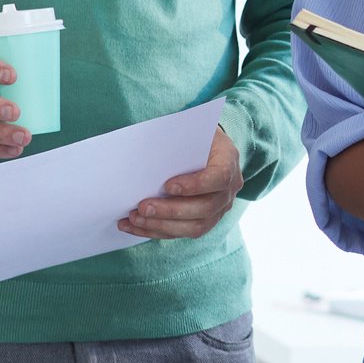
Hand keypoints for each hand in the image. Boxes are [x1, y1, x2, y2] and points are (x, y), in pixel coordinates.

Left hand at [121, 123, 244, 239]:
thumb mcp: (191, 130)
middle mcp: (229, 190)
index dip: (195, 185)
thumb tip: (146, 151)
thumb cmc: (195, 137)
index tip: (167, 186)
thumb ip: (176, 140)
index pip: (219, 178)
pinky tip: (134, 226)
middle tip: (143, 207)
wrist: (207, 149)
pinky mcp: (205, 221)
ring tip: (135, 218)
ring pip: (194, 227)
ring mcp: (220, 209)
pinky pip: (182, 232)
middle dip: (170, 211)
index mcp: (228, 161)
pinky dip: (156, 230)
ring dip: (161, 225)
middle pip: (205, 208)